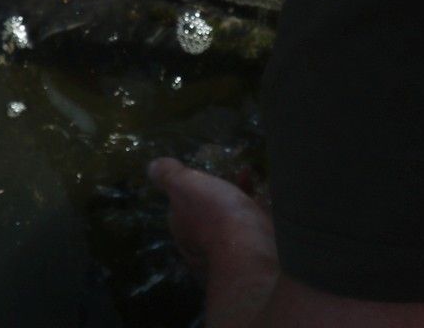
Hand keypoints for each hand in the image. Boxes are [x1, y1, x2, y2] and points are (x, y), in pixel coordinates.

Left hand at [148, 156, 280, 327]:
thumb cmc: (214, 217)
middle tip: (236, 174)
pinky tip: (270, 199)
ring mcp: (230, 255)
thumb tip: (152, 167)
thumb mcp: (184, 186)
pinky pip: (256, 230)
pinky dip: (261, 212)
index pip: (182, 208)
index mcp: (183, 230)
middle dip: (221, 195)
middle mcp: (203, 247)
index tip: (207, 172)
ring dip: (242, 201)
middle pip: (210, 215)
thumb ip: (169, 175)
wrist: (251, 253)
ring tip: (253, 180)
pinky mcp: (256, 256)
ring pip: (234, 223)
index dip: (192, 188)